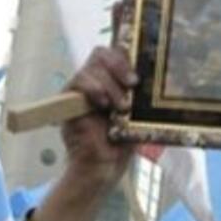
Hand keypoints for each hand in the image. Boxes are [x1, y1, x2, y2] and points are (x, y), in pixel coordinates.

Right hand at [61, 46, 136, 185]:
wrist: (103, 167)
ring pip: (91, 67)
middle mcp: (95, 81)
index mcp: (114, 81)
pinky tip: (102, 103)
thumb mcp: (137, 114)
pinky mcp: (67, 99)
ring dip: (109, 84)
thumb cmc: (121, 143)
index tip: (138, 70)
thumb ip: (140, 94)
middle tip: (132, 83)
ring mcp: (80, 90)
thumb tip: (153, 76)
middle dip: (119, 65)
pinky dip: (92, 88)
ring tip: (119, 107)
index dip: (125, 54)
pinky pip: (77, 81)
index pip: (116, 53)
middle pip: (102, 54)